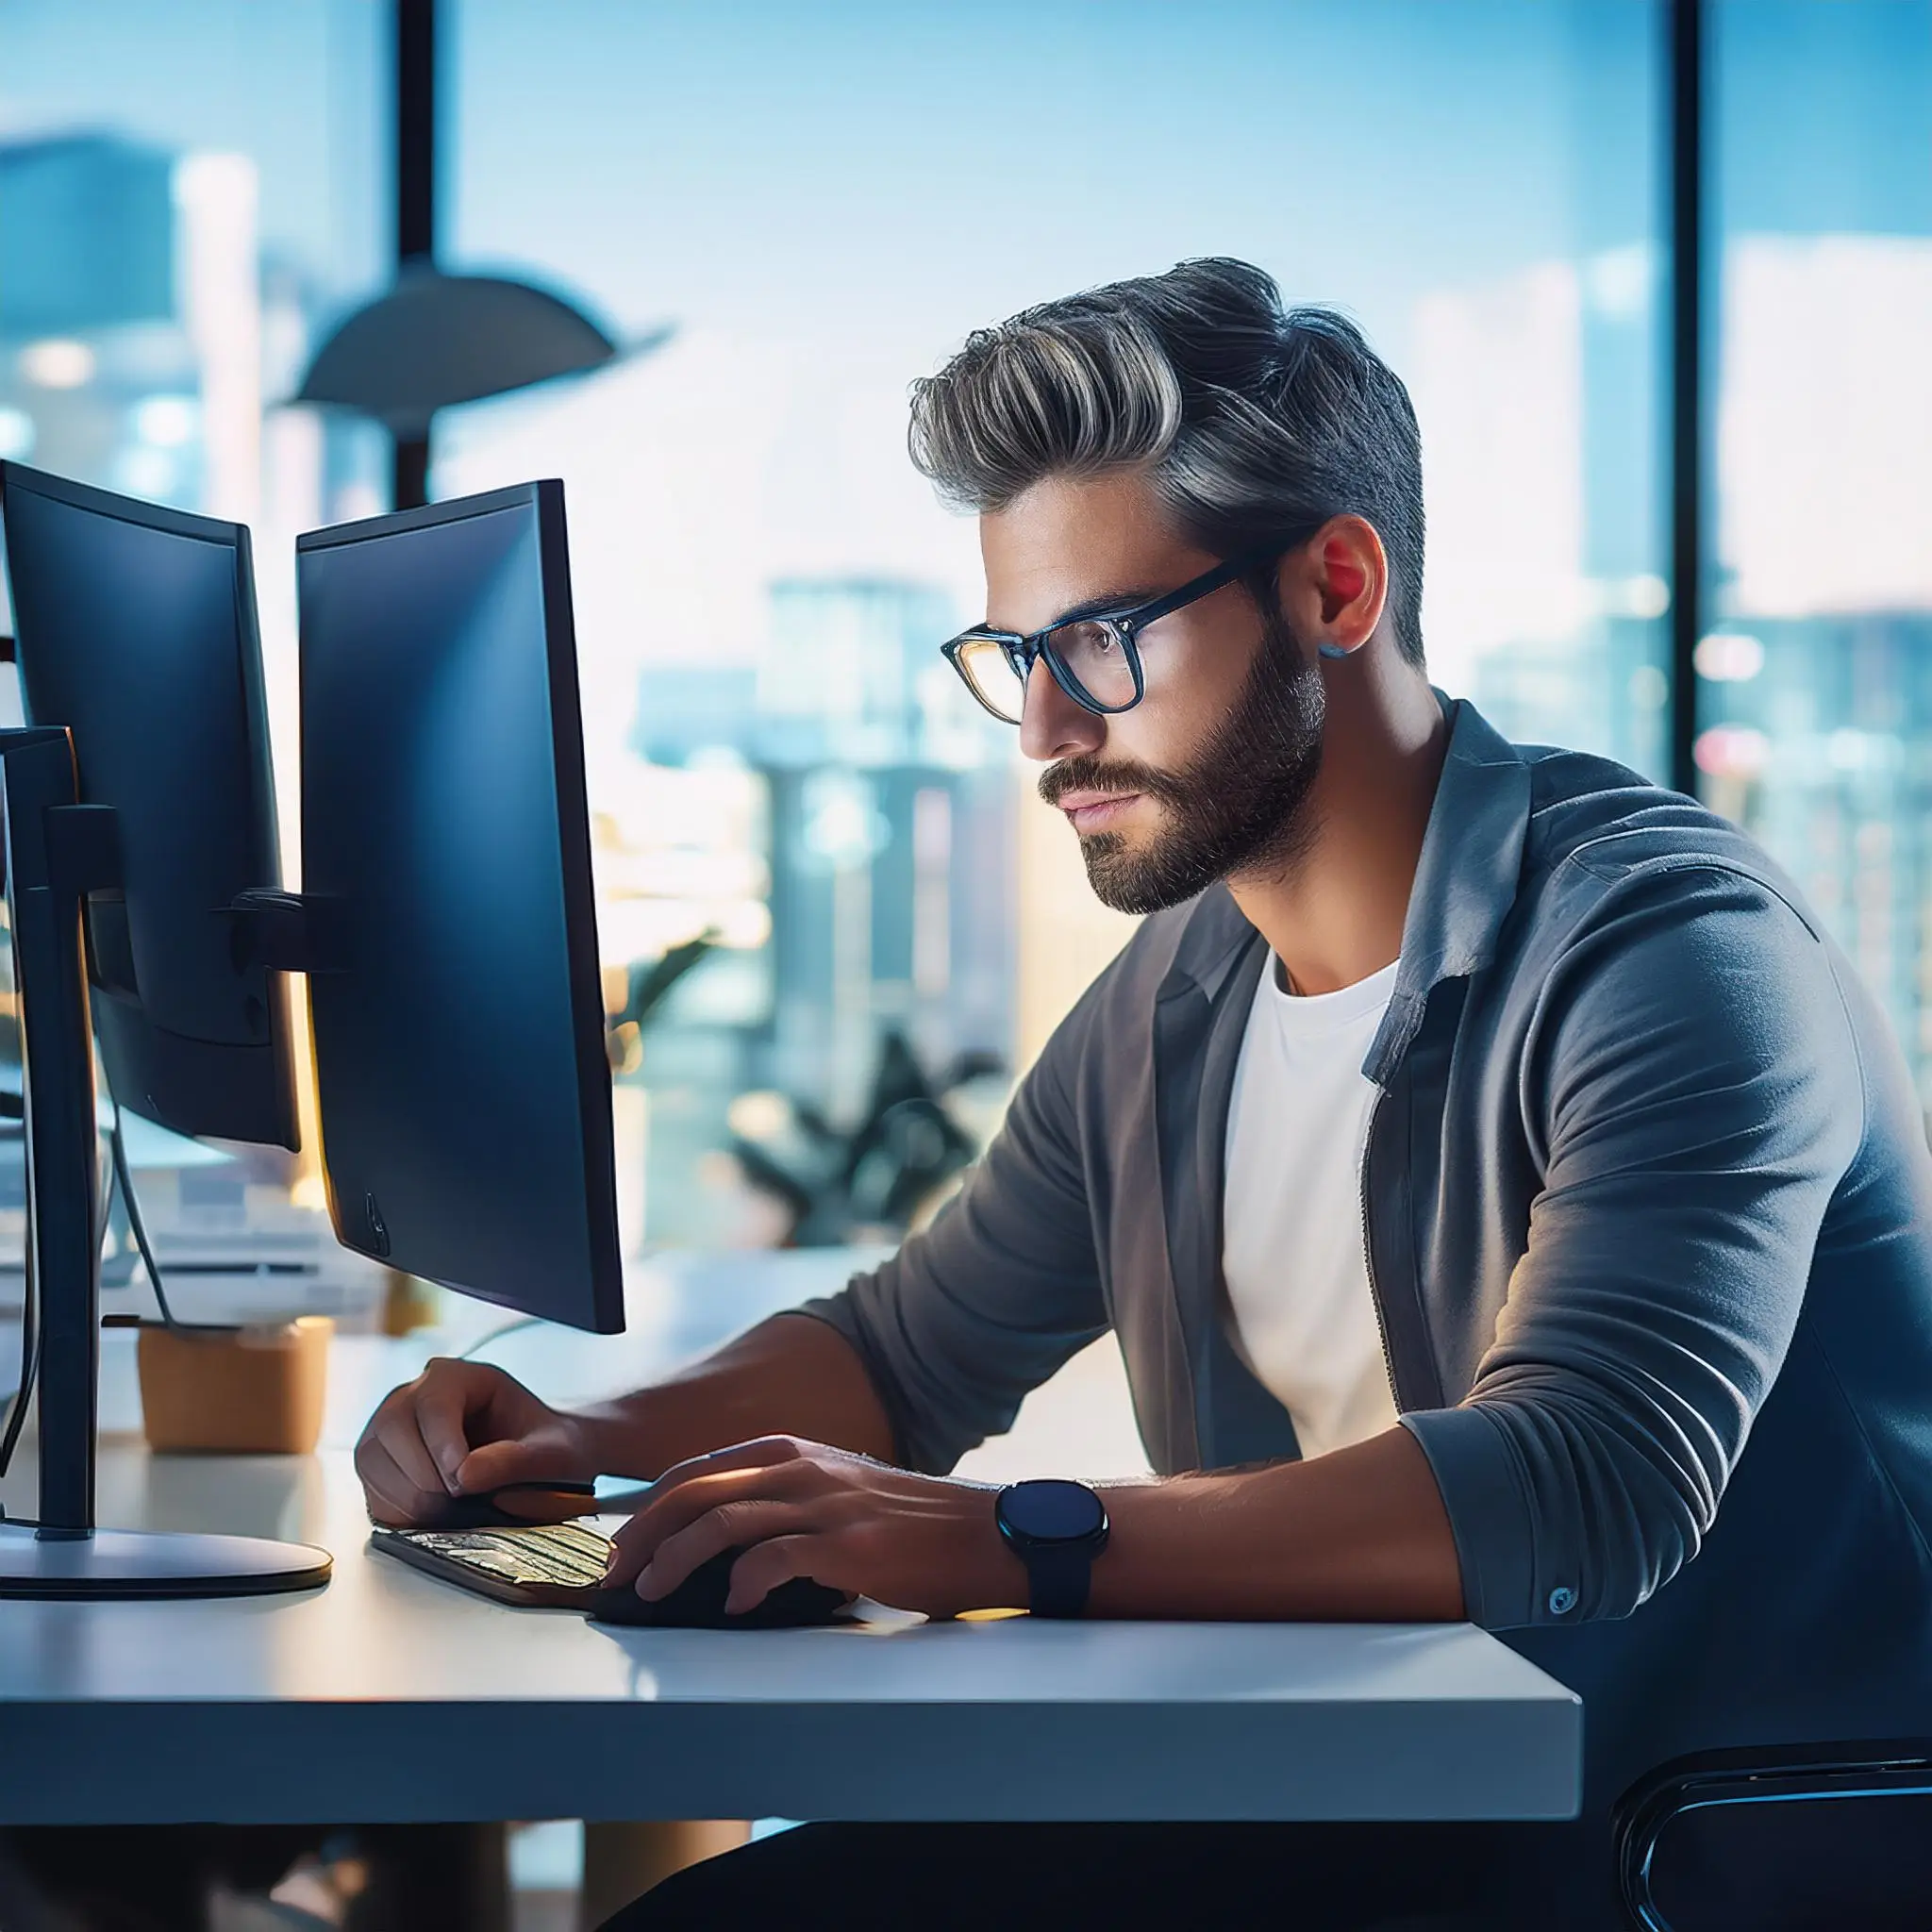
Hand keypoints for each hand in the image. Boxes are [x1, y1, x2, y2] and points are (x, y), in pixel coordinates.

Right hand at [355, 1358, 598, 1525]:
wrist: (537, 1463)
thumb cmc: (546, 1448)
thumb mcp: (551, 1452)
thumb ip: (516, 1460)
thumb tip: (465, 1474)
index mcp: (460, 1376)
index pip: (434, 1402)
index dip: (442, 1445)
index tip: (462, 1483)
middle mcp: (416, 1394)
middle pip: (392, 1426)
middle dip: (424, 1475)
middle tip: (460, 1501)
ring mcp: (390, 1429)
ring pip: (372, 1458)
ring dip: (410, 1497)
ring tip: (452, 1511)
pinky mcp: (381, 1465)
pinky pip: (371, 1489)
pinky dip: (399, 1512)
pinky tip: (435, 1517)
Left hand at [602, 1436, 1029, 1618]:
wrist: (982, 1532)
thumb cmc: (906, 1525)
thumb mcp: (834, 1494)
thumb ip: (779, 1504)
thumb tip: (708, 1547)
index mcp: (789, 1451)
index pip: (693, 1470)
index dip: (643, 1509)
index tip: (614, 1547)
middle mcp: (799, 1467)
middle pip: (692, 1491)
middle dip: (638, 1535)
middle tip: (611, 1576)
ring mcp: (823, 1502)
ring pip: (721, 1520)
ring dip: (674, 1561)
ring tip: (651, 1595)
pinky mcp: (848, 1544)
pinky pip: (775, 1559)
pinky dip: (742, 1585)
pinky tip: (734, 1608)